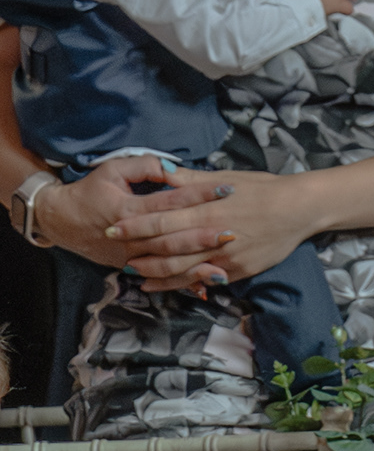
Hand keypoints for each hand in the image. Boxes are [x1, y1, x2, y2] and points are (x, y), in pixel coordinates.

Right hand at [28, 158, 234, 279]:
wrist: (63, 221)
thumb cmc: (91, 191)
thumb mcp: (112, 170)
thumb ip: (143, 166)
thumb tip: (172, 167)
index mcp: (128, 208)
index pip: (170, 201)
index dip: (198, 194)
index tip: (225, 189)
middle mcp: (131, 236)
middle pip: (172, 236)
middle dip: (204, 234)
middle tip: (234, 230)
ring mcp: (131, 255)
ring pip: (168, 262)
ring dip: (197, 263)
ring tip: (226, 262)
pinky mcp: (131, 266)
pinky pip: (161, 276)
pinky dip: (183, 281)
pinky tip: (206, 284)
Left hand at [108, 166, 319, 289]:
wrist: (299, 210)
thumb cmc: (263, 189)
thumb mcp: (227, 178)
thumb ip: (191, 181)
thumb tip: (162, 173)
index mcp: (208, 210)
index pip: (162, 220)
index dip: (135, 226)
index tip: (113, 227)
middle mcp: (213, 236)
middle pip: (166, 247)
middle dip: (137, 249)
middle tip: (114, 251)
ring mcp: (224, 257)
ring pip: (181, 270)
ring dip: (153, 272)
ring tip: (132, 272)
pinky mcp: (236, 272)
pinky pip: (201, 281)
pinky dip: (179, 285)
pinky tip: (161, 286)